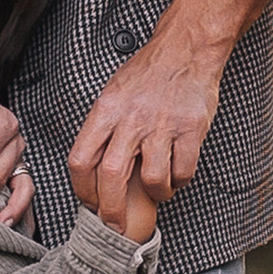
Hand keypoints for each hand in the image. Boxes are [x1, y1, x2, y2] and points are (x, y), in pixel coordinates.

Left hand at [68, 0, 272, 226]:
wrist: (187, 47)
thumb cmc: (148, 73)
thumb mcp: (113, 93)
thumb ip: (103, 129)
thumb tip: (94, 172)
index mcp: (105, 110)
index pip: (81, 158)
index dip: (82, 188)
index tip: (88, 202)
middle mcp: (131, 119)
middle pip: (111, 177)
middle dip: (110, 210)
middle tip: (115, 226)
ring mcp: (163, 125)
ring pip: (152, 179)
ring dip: (154, 195)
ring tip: (157, 193)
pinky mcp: (191, 129)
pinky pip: (183, 170)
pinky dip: (179, 182)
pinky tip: (177, 176)